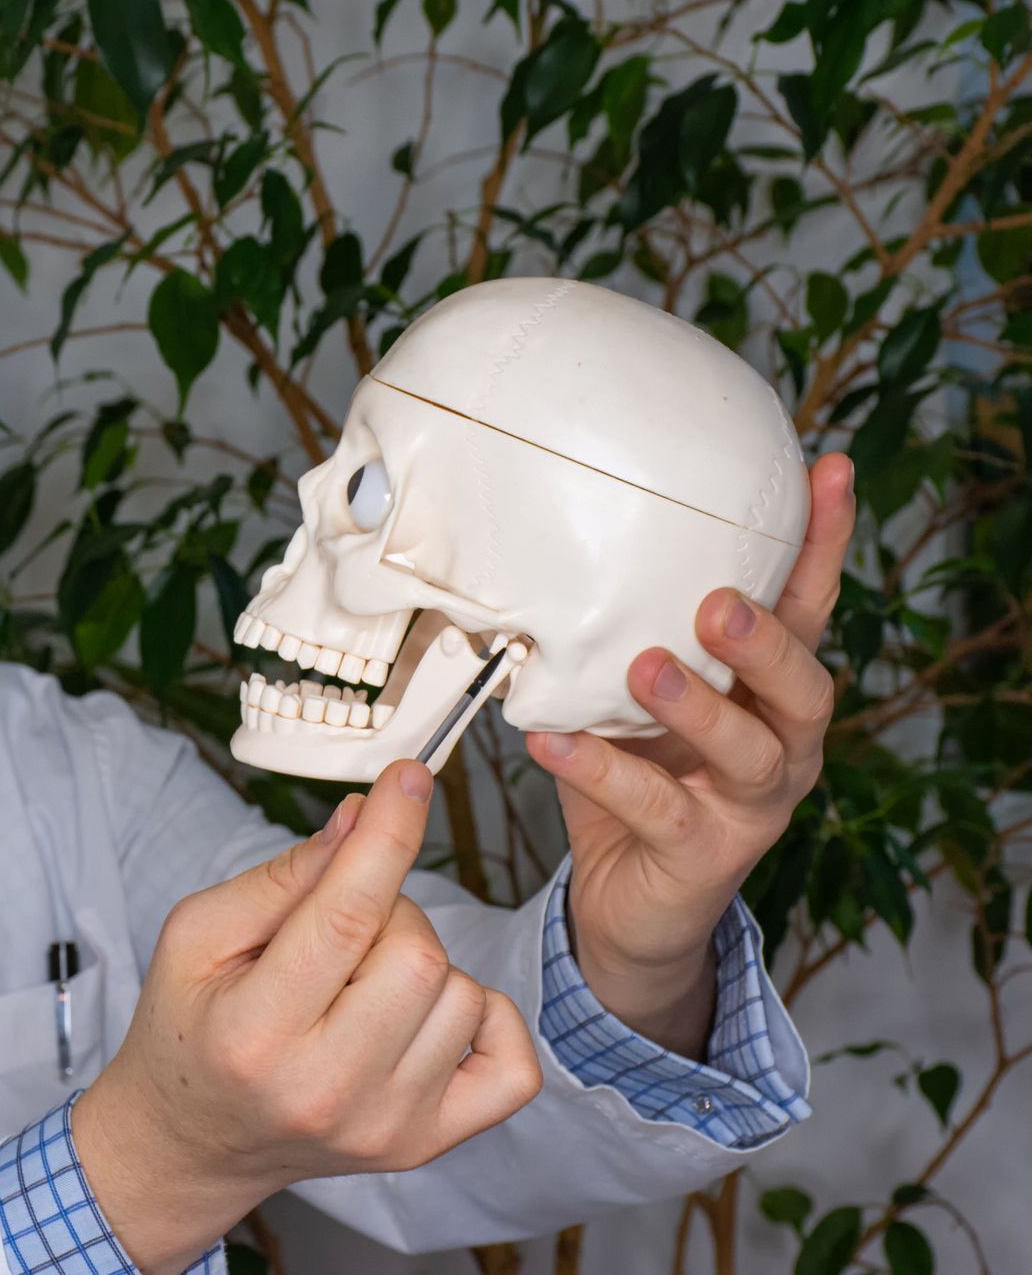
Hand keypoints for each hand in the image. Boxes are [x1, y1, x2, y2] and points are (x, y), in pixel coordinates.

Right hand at [73, 761, 541, 1274]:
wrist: (192, 1138)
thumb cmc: (190, 1025)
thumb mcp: (197, 933)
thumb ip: (282, 876)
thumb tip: (362, 820)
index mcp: (255, 1032)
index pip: (346, 915)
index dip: (389, 834)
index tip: (410, 778)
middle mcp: (327, 1089)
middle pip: (417, 953)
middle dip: (388, 911)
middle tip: (341, 927)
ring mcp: (385, 1126)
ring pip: (461, 994)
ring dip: (422, 964)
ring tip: (363, 982)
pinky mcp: (424, 1144)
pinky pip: (511, 1063)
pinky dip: (483, 1018)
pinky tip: (426, 1014)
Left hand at [524, 453, 855, 1054]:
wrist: (628, 903)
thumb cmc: (635, 782)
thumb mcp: (628, 701)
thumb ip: (616, 641)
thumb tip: (548, 555)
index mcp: (770, 694)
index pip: (808, 610)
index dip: (821, 545)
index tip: (826, 471)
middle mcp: (781, 746)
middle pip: (804, 686)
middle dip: (766, 642)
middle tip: (718, 602)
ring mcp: (752, 806)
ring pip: (748, 752)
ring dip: (697, 705)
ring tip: (644, 667)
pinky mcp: (705, 856)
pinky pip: (655, 808)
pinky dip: (603, 770)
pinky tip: (553, 741)